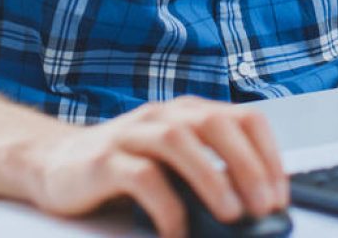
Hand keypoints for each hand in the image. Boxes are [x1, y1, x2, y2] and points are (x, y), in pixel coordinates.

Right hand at [18, 94, 286, 237]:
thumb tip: (252, 212)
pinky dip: (165, 205)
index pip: (246, 118)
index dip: (269, 154)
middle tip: (265, 206)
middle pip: (218, 124)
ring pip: (180, 142)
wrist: (56, 164)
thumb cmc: (126, 169)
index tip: (280, 195)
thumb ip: (208, 177)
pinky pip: (141, 176)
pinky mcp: (104, 159)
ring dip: (211, 179)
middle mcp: (167, 113)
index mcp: (192, 111)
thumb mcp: (175, 167)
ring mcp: (134, 132)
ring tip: (230, 216)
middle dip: (248, 165)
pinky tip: (176, 232)